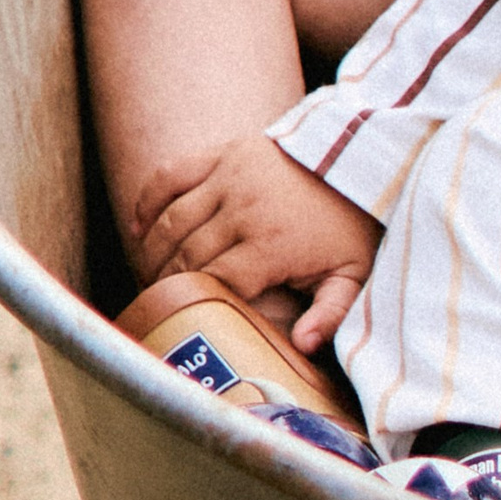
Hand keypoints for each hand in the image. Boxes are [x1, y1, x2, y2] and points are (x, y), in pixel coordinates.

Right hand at [135, 137, 383, 351]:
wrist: (362, 159)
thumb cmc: (355, 223)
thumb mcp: (354, 274)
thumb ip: (330, 314)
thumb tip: (302, 347)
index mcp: (273, 244)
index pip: (214, 282)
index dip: (195, 304)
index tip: (186, 320)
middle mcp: (244, 208)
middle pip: (186, 255)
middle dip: (168, 284)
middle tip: (159, 305)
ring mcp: (230, 176)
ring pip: (171, 220)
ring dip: (153, 252)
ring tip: (149, 277)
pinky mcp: (223, 152)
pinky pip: (170, 176)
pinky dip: (147, 202)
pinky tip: (138, 231)